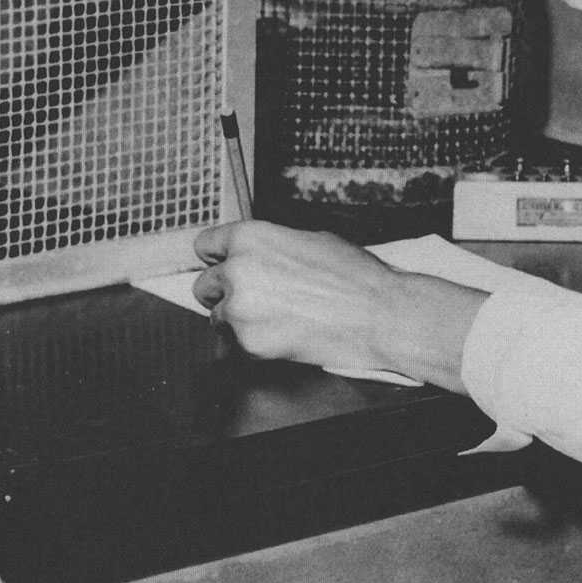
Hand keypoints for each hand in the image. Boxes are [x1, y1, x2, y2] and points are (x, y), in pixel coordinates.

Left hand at [192, 220, 483, 385]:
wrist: (377, 314)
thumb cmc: (353, 276)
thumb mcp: (310, 240)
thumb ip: (270, 247)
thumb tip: (255, 256)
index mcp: (250, 237)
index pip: (205, 245)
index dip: (217, 257)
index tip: (223, 266)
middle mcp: (237, 269)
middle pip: (203, 285)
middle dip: (224, 293)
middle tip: (255, 299)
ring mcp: (239, 308)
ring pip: (218, 318)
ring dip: (239, 321)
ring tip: (278, 319)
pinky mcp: (247, 342)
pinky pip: (236, 345)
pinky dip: (254, 344)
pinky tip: (285, 335)